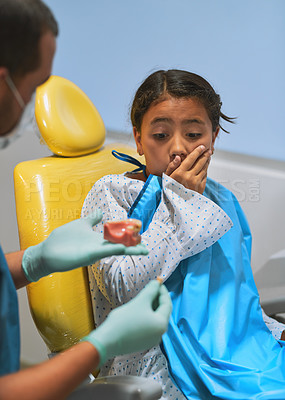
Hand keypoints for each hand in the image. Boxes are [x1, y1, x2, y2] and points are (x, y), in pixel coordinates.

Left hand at [22, 209, 147, 281]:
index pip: (118, 237)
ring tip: (143, 249)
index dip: (129, 237)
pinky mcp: (89, 255)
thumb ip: (92, 219)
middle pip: (120, 246)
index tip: (141, 234)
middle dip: (133, 247)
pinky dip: (114, 249)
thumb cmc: (63, 239)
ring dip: (128, 250)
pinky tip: (124, 248)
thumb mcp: (81, 224)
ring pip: (116, 250)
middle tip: (146, 247)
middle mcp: (99, 246)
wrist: (47, 252)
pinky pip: (104, 252)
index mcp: (99, 239)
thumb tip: (101, 212)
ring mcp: (95, 251)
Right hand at [84, 280, 171, 365]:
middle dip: (157, 298)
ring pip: (155, 318)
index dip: (163, 291)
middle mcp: (160, 334)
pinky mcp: (142, 342)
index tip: (157, 282)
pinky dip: (146, 315)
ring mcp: (151, 339)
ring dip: (151, 306)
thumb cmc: (125, 320)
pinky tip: (139, 309)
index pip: (167, 304)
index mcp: (162, 324)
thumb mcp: (140, 301)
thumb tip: (157, 283)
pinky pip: (148, 325)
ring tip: (144, 296)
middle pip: (162, 312)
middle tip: (150, 288)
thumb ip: (151, 291)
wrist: (107, 340)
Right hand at [165, 145, 211, 193]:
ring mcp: (196, 182)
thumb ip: (171, 166)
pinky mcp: (201, 187)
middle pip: (200, 162)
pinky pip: (205, 176)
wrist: (177, 204)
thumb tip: (178, 157)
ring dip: (207, 162)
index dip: (198, 151)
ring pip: (204, 168)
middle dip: (205, 155)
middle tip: (208, 150)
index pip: (191, 158)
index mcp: (180, 173)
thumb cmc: (171, 189)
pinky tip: (205, 168)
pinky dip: (205, 170)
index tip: (202, 147)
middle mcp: (189, 177)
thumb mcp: (167, 177)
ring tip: (208, 157)